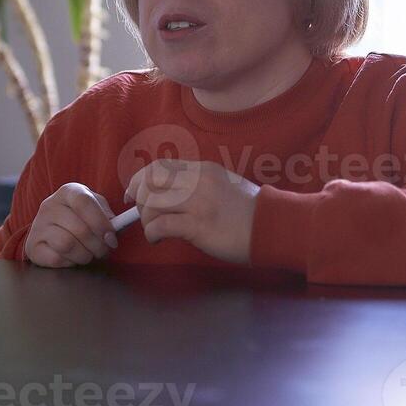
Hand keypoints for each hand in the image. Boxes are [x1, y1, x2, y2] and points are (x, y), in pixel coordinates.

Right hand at [24, 182, 118, 267]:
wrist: (50, 229)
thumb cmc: (79, 217)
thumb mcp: (95, 207)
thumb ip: (106, 213)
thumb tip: (115, 225)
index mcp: (68, 192)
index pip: (84, 202)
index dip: (101, 222)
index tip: (111, 238)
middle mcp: (49, 205)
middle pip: (79, 228)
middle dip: (97, 245)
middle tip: (103, 250)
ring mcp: (38, 226)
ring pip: (67, 245)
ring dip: (84, 255)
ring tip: (89, 254)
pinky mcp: (32, 246)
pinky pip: (56, 259)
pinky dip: (70, 262)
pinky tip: (73, 258)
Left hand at [125, 159, 260, 263]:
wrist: (273, 226)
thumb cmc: (251, 212)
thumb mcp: (224, 185)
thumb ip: (199, 185)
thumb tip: (170, 196)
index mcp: (203, 170)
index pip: (160, 166)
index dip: (139, 179)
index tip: (133, 193)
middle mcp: (198, 181)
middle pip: (150, 179)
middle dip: (139, 198)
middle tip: (142, 214)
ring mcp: (198, 202)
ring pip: (151, 202)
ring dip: (145, 218)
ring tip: (154, 230)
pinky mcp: (198, 225)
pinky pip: (161, 225)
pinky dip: (152, 233)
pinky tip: (158, 239)